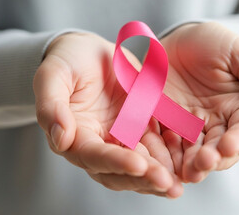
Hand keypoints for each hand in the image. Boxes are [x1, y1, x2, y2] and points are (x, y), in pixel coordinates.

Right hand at [33, 33, 182, 197]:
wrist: (88, 52)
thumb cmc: (66, 61)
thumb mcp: (53, 75)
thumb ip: (51, 105)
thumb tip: (59, 139)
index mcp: (75, 135)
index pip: (93, 155)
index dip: (114, 161)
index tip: (137, 164)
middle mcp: (99, 144)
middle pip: (118, 171)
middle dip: (142, 179)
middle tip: (166, 183)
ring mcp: (121, 139)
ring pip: (139, 167)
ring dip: (157, 178)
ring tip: (177, 185)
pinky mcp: (140, 130)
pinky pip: (156, 149)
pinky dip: (170, 160)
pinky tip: (187, 165)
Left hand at [159, 22, 238, 181]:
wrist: (179, 38)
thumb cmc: (215, 43)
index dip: (238, 141)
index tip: (229, 147)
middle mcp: (216, 124)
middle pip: (218, 150)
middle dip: (211, 159)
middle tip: (202, 164)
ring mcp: (188, 128)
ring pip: (191, 153)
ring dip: (188, 165)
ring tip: (183, 172)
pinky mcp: (163, 125)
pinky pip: (163, 143)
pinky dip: (162, 154)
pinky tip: (158, 161)